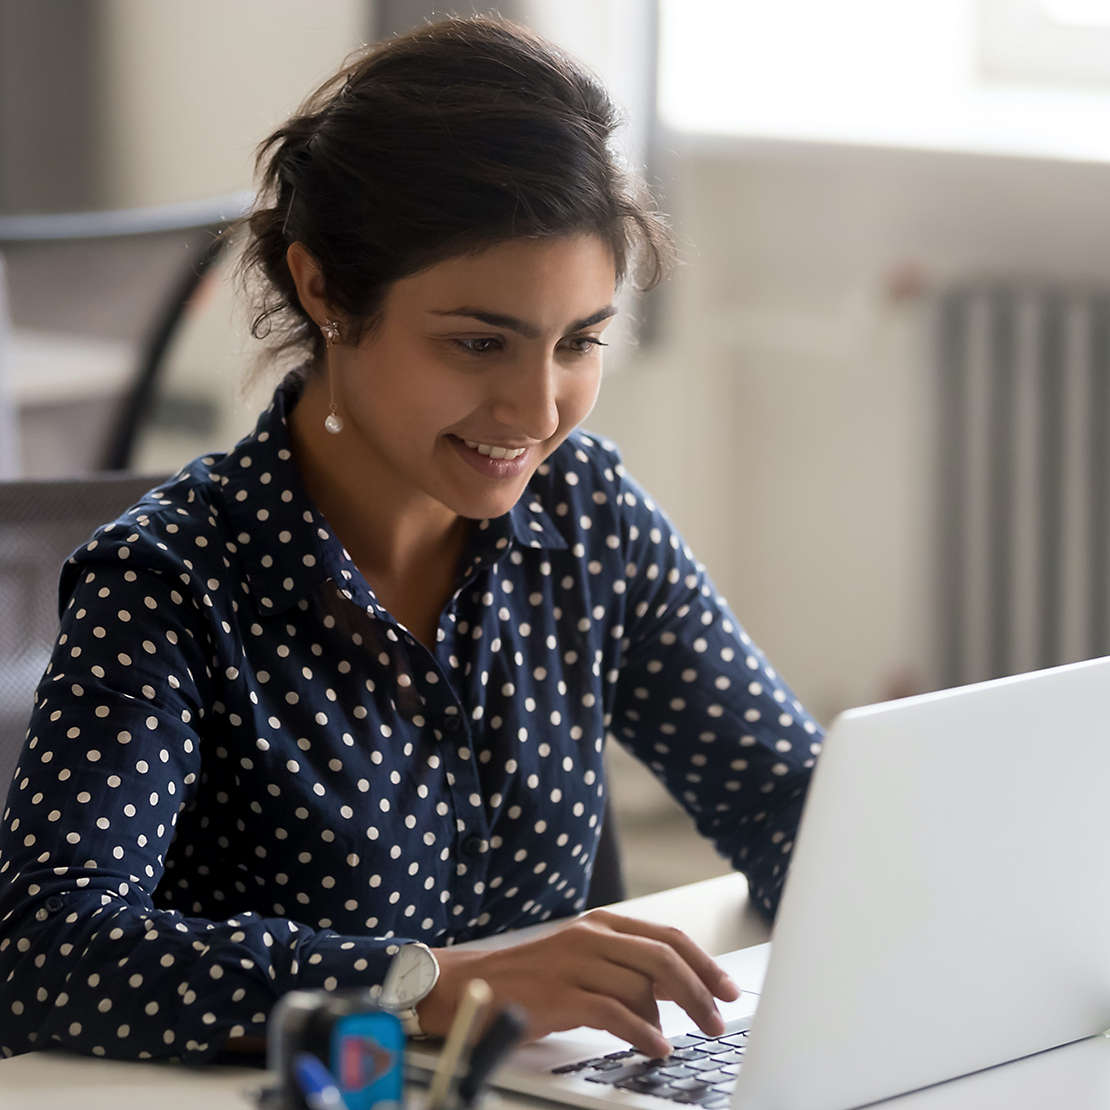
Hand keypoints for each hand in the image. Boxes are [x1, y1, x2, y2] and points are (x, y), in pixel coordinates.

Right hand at [417, 910, 740, 1057]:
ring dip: (672, 1016)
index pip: (667, 936)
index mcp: (602, 925)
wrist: (474, 987)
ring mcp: (575, 963)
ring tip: (684, 1038)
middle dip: (699, 988)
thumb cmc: (535, 980)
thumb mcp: (586, 962)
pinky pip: (614, 1012)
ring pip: (642, 984)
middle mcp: (591, 937)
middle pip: (663, 956)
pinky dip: (642, 1032)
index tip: (728, 988)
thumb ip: (628, 970)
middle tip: (719, 1018)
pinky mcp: (560, 995)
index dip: (703, 962)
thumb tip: (676, 993)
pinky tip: (656, 1047)